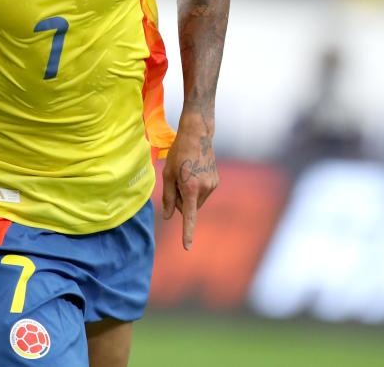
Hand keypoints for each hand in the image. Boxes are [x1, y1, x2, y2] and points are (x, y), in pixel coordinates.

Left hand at [162, 110, 217, 249]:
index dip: (187, 233)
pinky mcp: (216, 182)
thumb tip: (167, 216)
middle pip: (188, 208)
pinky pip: (202, 194)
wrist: (198, 136)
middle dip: (180, 201)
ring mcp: (212, 186)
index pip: (188, 216)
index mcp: (190, 188)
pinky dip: (196, 190)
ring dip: (188, 195)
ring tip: (186, 175)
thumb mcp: (168, 174)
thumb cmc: (179, 153)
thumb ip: (167, 197)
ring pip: (196, 202)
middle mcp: (204, 189)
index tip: (187, 247)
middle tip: (176, 182)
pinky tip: (193, 173)